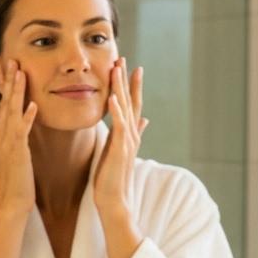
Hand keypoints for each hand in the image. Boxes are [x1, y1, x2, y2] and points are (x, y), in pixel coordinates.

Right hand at [0, 59, 37, 215]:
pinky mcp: (18, 151)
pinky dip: (27, 117)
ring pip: (10, 111)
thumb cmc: (6, 178)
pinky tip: (33, 104)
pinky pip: (22, 131)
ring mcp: (6, 142)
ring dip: (14, 90)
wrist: (9, 202)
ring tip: (19, 71)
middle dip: (1, 80)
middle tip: (5, 58)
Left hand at [93, 57, 146, 213]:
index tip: (131, 67)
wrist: (115, 199)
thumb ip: (134, 133)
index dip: (132, 85)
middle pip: (130, 101)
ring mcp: (127, 141)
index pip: (132, 104)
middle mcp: (131, 134)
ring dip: (121, 88)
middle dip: (127, 79)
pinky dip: (116, 111)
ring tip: (118, 69)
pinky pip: (119, 126)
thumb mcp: (122, 150)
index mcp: (129, 133)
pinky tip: (113, 98)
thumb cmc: (114, 178)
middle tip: (124, 58)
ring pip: (125, 109)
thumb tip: (145, 119)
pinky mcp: (120, 149)